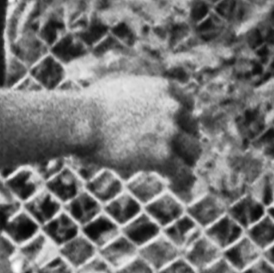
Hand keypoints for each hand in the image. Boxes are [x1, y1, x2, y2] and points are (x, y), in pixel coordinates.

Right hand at [74, 72, 188, 180]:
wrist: (80, 121)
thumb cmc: (89, 104)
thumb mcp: (119, 85)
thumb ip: (136, 91)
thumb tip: (133, 94)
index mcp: (165, 89)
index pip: (188, 105)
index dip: (183, 120)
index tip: (178, 132)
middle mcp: (173, 108)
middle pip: (192, 128)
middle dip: (184, 141)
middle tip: (177, 155)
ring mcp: (170, 132)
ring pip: (193, 151)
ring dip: (187, 162)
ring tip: (179, 173)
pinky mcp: (163, 155)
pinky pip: (184, 172)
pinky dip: (183, 181)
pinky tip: (178, 187)